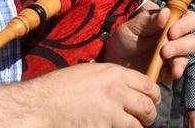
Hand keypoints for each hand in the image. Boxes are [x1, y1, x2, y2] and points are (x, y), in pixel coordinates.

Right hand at [26, 63, 159, 127]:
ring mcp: (112, 111)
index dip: (153, 95)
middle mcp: (118, 90)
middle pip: (148, 105)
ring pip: (138, 123)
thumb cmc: (60, 87)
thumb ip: (110, 78)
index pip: (148, 84)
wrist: (41, 104)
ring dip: (137, 126)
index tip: (152, 101)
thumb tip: (124, 86)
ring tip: (133, 126)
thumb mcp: (89, 72)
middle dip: (149, 114)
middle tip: (145, 118)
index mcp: (115, 73)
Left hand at [104, 0, 194, 82]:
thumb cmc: (122, 39)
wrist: (114, 61)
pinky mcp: (169, 69)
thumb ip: (147, 20)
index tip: (171, 32)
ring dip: (180, 60)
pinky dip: (172, 74)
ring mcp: (174, 53)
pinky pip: (177, 71)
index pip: (190, 18)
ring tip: (170, 68)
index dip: (186, 24)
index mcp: (170, 21)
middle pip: (193, 38)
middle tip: (165, 51)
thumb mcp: (130, 28)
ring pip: (188, 55)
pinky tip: (165, 76)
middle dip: (182, 45)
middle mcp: (176, 36)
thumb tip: (166, 12)